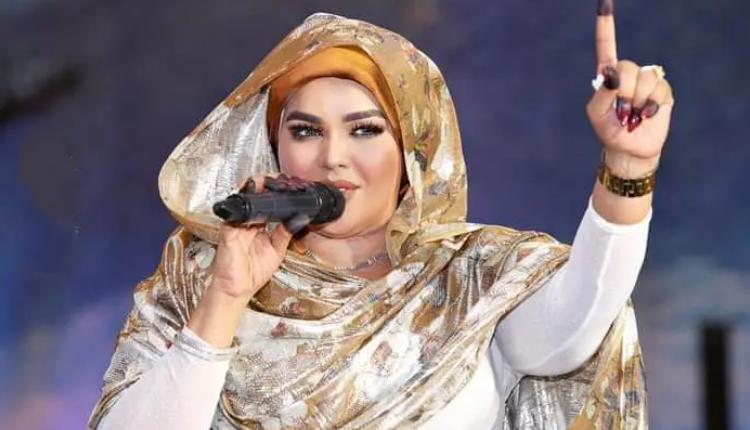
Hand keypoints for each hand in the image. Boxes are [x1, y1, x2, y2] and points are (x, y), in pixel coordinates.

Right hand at [208, 174, 310, 300]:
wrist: (238, 289)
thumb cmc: (253, 272)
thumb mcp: (277, 249)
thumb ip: (286, 232)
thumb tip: (301, 217)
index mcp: (258, 224)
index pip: (267, 202)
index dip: (275, 192)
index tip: (287, 185)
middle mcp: (247, 222)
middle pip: (254, 196)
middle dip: (265, 184)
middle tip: (278, 179)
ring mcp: (236, 225)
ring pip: (243, 199)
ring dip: (254, 187)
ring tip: (266, 181)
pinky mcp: (228, 231)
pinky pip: (235, 214)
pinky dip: (243, 203)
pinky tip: (252, 195)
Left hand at [586, 0, 674, 174]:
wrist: (630, 149)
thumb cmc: (609, 130)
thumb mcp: (596, 115)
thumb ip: (601, 94)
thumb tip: (613, 75)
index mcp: (608, 75)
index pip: (606, 47)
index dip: (605, 26)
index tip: (605, 2)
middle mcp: (628, 74)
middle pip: (627, 67)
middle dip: (623, 92)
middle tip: (622, 111)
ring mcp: (647, 81)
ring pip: (645, 78)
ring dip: (637, 101)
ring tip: (634, 114)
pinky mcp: (662, 91)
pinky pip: (659, 89)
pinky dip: (650, 105)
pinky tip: (646, 114)